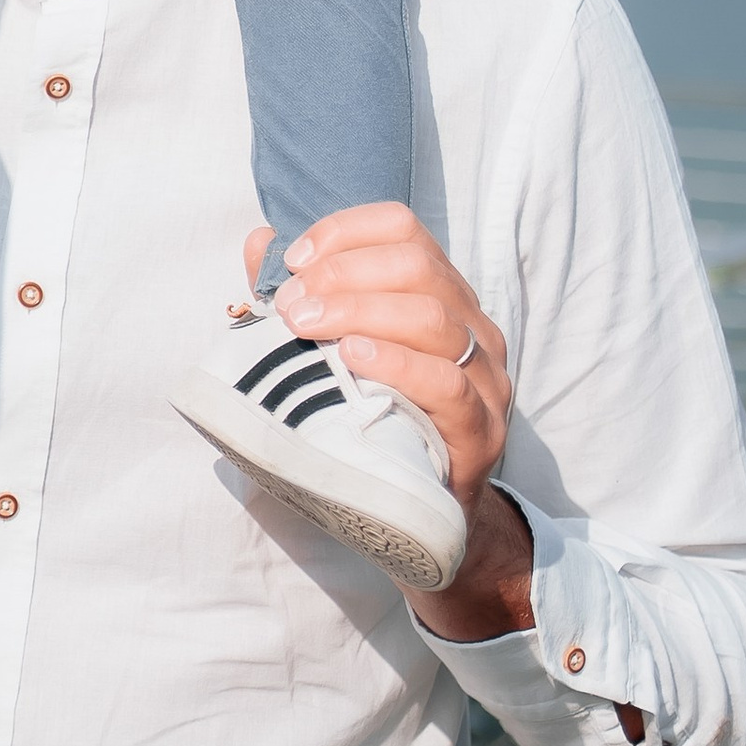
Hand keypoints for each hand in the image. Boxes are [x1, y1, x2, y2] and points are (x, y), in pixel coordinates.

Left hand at [258, 206, 533, 641]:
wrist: (419, 517)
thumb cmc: (371, 421)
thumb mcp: (330, 354)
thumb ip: (301, 296)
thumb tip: (258, 241)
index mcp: (438, 295)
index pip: (403, 228)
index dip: (344, 231)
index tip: (292, 260)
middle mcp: (472, 326)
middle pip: (416, 264)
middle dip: (342, 274)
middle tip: (291, 306)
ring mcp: (487, 379)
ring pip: (433, 317)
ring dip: (359, 311)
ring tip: (307, 326)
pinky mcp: (484, 432)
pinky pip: (449, 385)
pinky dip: (399, 363)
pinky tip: (354, 358)